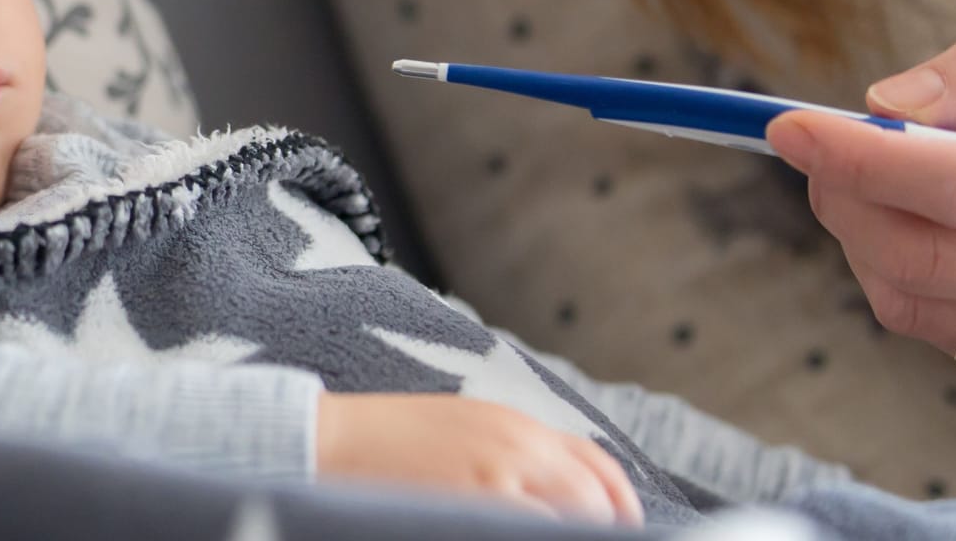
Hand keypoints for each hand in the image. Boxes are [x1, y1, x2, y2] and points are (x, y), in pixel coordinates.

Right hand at [315, 392, 642, 526]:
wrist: (332, 439)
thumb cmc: (390, 441)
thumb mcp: (466, 428)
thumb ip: (517, 453)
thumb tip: (560, 495)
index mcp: (519, 426)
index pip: (601, 468)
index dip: (620, 509)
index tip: (622, 532)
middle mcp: (519, 446)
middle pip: (595, 502)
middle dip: (602, 533)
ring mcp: (497, 480)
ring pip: (570, 522)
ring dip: (570, 535)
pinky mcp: (472, 505)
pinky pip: (530, 531)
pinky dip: (538, 536)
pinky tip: (520, 540)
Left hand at [767, 29, 955, 400]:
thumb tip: (888, 104)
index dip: (866, 157)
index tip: (789, 127)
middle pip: (925, 254)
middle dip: (845, 194)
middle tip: (819, 145)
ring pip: (914, 305)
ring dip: (860, 239)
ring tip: (870, 181)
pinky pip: (939, 335)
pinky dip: (900, 281)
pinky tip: (923, 230)